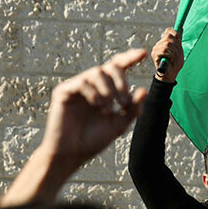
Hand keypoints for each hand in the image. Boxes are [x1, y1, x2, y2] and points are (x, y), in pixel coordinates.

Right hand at [39, 48, 147, 168]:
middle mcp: (92, 85)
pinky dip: (94, 93)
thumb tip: (144, 90)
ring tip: (109, 108)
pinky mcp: (64, 91)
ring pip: (96, 72)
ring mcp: (77, 86)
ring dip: (108, 89)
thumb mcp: (119, 124)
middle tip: (124, 101)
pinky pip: (82, 82)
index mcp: (105, 89)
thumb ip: (132, 108)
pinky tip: (98, 106)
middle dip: (121, 81)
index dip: (130, 58)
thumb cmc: (93, 140)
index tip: (143, 54)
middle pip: (110, 67)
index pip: (118, 67)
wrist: (72, 154)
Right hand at [151, 28, 183, 82]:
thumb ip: (179, 40)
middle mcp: (159, 43)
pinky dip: (170, 55)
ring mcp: (156, 48)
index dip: (175, 33)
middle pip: (169, 36)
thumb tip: (181, 28)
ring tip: (173, 58)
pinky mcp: (154, 54)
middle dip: (176, 45)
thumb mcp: (179, 50)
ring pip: (167, 44)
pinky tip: (169, 60)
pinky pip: (164, 50)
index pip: (168, 31)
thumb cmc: (175, 63)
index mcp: (165, 41)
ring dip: (174, 52)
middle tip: (176, 53)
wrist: (170, 74)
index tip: (179, 39)